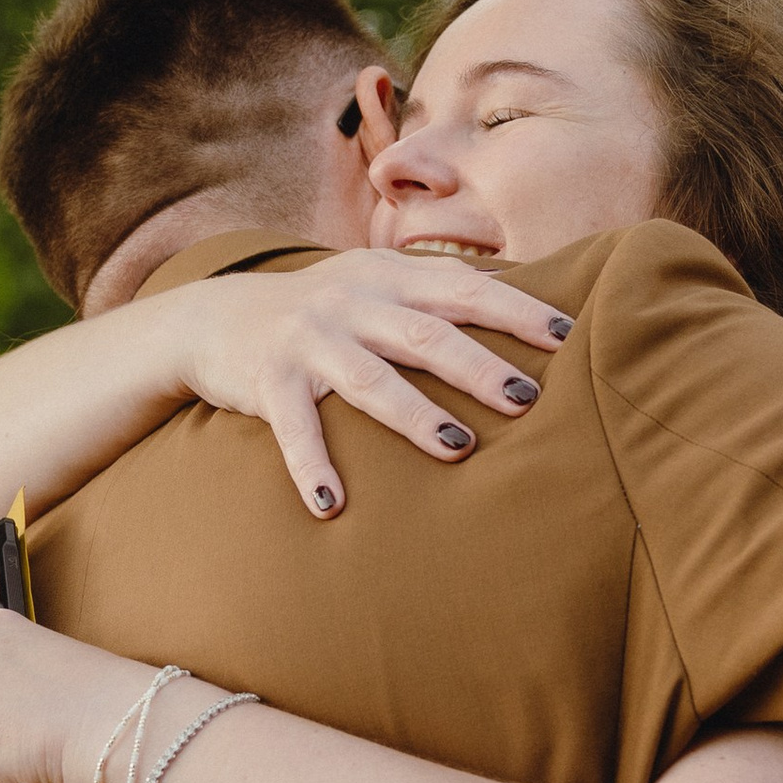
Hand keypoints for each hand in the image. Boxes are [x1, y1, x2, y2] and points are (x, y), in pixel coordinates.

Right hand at [167, 253, 570, 519]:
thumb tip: (522, 289)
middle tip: (526, 399)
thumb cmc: (322, 308)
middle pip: (424, 335)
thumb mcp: (375, 280)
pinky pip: (294, 428)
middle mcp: (352, 303)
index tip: (566, 336)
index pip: (462, 289)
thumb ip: (436, 286)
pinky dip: (312, 467)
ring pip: (369, 380)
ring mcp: (309, 341)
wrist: (215, 317)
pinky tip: (331, 506)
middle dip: (477, 366)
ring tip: (457, 448)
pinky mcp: (269, 381)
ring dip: (414, 416)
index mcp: (388, 277)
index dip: (515, 311)